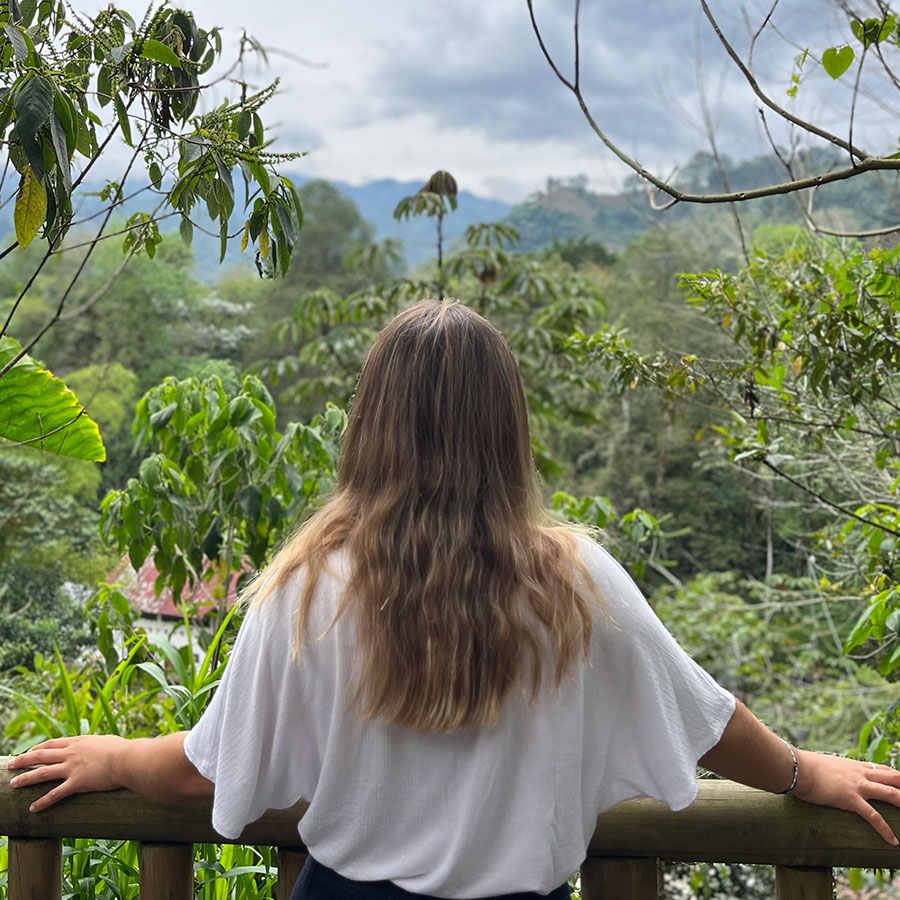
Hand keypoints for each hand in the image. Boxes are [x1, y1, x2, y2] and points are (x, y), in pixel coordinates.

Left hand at [7, 735, 128, 812]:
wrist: (127, 759)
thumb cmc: (123, 750)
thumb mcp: (107, 741)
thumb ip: (98, 745)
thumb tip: (100, 746)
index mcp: (79, 742)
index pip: (53, 744)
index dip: (39, 747)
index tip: (29, 751)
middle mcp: (71, 753)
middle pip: (41, 755)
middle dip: (23, 760)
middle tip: (11, 764)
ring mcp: (72, 768)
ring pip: (42, 773)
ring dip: (26, 779)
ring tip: (13, 784)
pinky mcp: (77, 783)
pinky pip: (56, 794)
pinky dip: (43, 802)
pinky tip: (33, 809)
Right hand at [794, 749, 899, 844]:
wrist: (797, 768)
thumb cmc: (804, 766)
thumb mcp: (824, 764)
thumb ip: (832, 770)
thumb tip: (826, 773)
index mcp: (854, 765)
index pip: (882, 769)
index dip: (896, 776)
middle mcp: (860, 774)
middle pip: (893, 778)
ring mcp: (857, 786)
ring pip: (890, 793)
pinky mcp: (850, 799)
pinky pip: (873, 816)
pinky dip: (885, 829)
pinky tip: (893, 840)